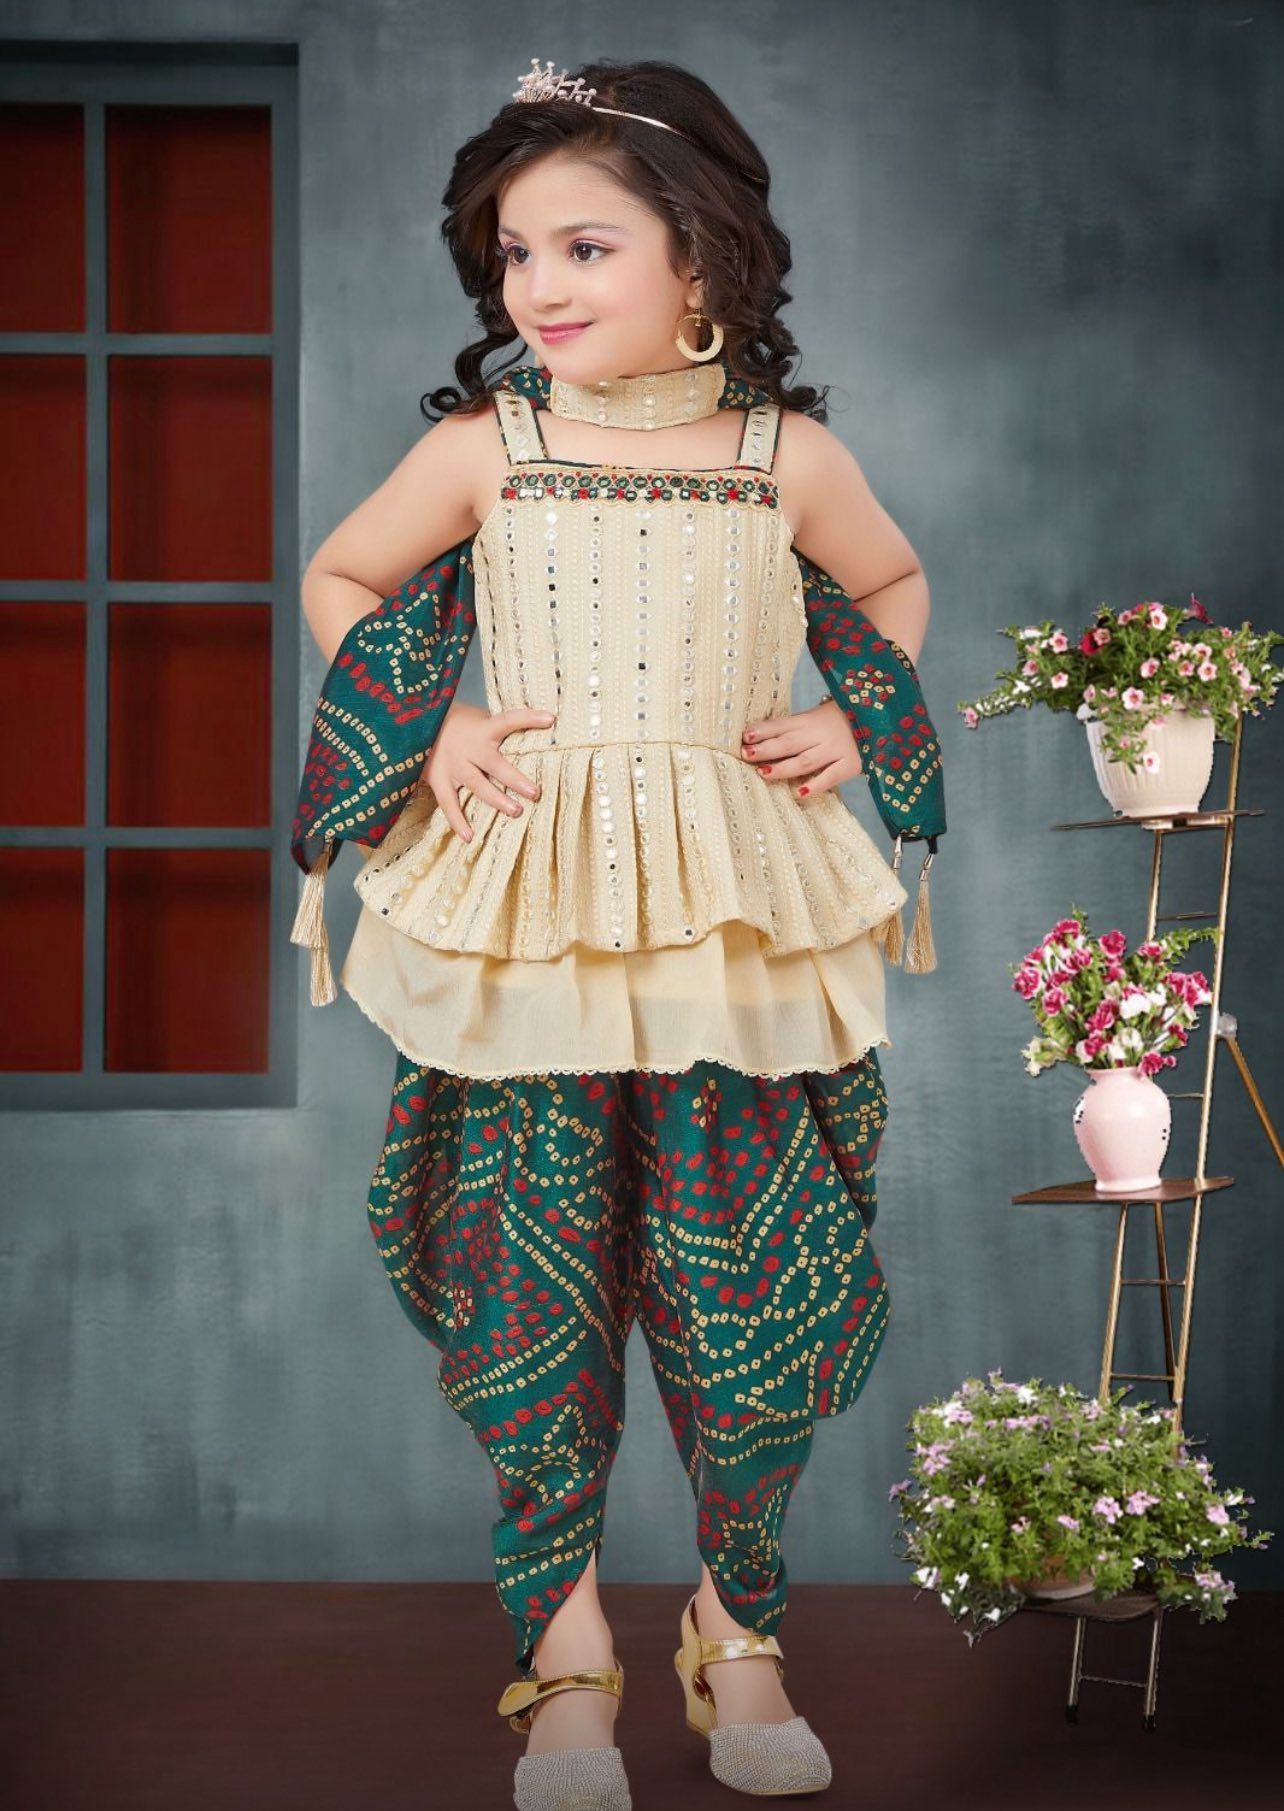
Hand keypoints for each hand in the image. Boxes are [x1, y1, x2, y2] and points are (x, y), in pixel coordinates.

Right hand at [419, 702, 555, 841]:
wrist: (415, 725)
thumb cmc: (458, 725)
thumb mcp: (478, 719)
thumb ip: (499, 729)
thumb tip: (537, 733)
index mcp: (483, 730)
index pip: (508, 720)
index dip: (528, 718)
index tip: (550, 718)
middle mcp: (470, 748)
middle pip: (495, 764)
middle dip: (515, 778)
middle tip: (534, 792)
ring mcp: (454, 765)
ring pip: (477, 784)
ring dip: (496, 799)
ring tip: (515, 812)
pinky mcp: (438, 779)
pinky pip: (449, 803)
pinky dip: (457, 821)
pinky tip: (469, 837)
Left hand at [740, 698, 862, 799]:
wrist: (881, 717)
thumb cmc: (844, 719)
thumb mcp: (820, 714)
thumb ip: (799, 727)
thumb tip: (766, 738)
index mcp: (811, 719)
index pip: (782, 724)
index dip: (763, 730)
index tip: (744, 736)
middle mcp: (822, 734)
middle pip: (789, 742)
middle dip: (766, 749)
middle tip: (746, 754)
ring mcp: (837, 750)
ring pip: (804, 760)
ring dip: (782, 768)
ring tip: (763, 772)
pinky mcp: (851, 765)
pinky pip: (830, 777)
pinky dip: (814, 785)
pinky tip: (798, 792)